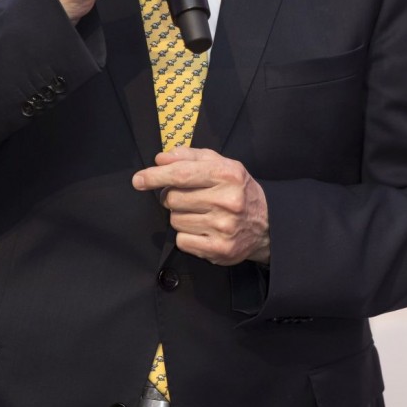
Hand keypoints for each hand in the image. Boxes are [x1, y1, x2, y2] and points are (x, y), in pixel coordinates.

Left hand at [133, 147, 269, 265]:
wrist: (268, 223)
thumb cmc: (238, 189)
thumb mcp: (221, 164)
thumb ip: (190, 157)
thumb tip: (160, 158)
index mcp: (226, 174)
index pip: (181, 174)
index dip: (156, 176)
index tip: (138, 180)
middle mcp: (227, 200)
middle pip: (173, 199)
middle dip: (171, 197)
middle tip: (186, 197)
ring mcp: (223, 227)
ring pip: (175, 220)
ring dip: (180, 216)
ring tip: (200, 213)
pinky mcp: (220, 249)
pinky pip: (182, 241)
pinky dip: (186, 235)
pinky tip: (202, 229)